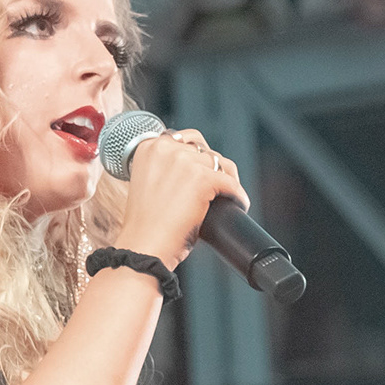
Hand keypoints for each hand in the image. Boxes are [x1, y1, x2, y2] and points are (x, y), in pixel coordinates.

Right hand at [113, 129, 248, 270]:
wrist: (143, 246)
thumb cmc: (145, 225)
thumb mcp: (149, 184)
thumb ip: (166, 169)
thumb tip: (196, 168)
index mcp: (149, 147)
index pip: (185, 139)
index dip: (198, 155)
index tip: (205, 169)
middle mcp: (165, 148)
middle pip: (205, 150)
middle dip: (214, 167)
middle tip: (220, 185)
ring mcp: (184, 162)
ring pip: (221, 164)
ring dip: (228, 180)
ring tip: (230, 196)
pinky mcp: (202, 179)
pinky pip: (231, 183)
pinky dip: (238, 195)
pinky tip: (240, 205)